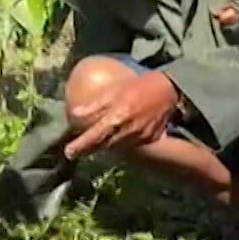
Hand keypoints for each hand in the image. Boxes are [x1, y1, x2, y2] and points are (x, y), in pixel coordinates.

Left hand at [64, 70, 180, 159]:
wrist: (170, 90)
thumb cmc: (139, 86)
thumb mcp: (114, 90)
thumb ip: (95, 104)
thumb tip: (74, 112)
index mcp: (117, 118)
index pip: (94, 137)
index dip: (81, 146)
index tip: (68, 152)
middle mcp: (127, 132)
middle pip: (103, 146)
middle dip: (88, 151)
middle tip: (74, 153)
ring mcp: (139, 139)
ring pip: (116, 148)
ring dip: (102, 148)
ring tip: (91, 147)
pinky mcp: (149, 140)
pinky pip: (130, 146)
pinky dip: (120, 144)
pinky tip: (114, 140)